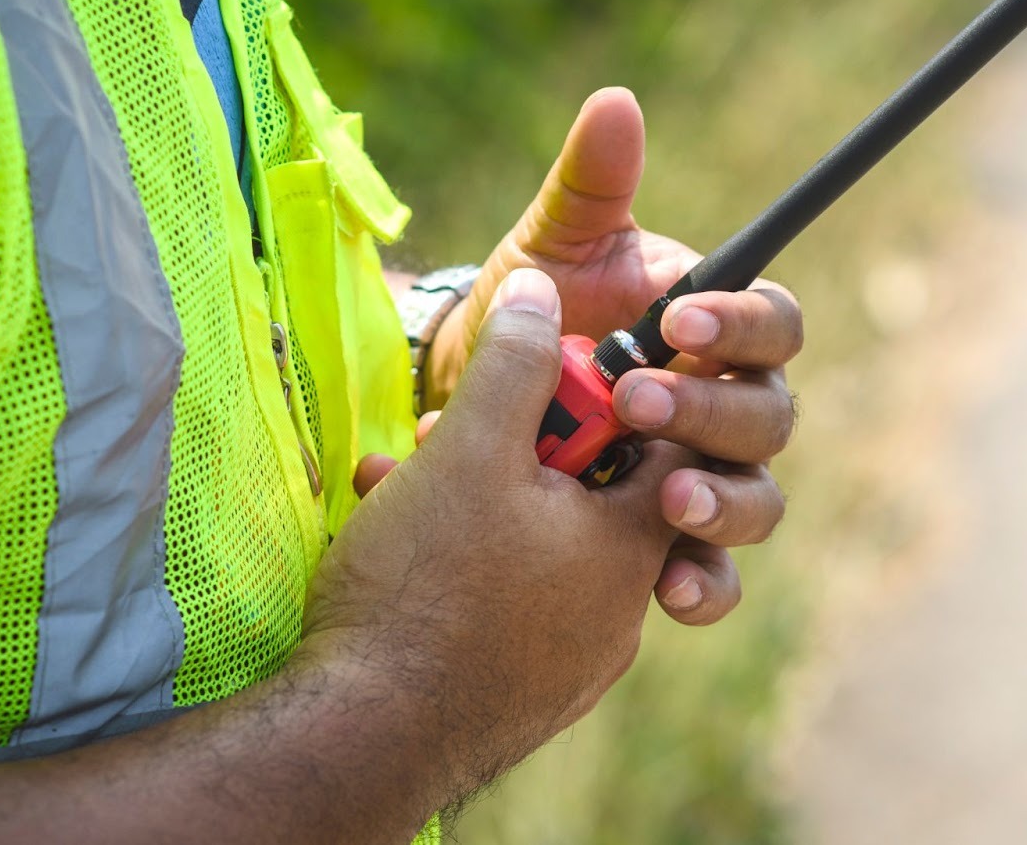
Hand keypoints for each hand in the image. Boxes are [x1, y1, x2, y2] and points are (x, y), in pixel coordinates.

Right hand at [314, 270, 691, 794]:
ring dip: (483, 504)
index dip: (610, 394)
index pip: (665, 441)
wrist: (362, 738)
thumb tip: (540, 288)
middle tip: (458, 435)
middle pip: (594, 492)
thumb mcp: (472, 448)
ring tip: (408, 483)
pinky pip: (514, 602)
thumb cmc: (426, 586)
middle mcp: (622, 609)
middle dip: (523, 450)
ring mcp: (577, 659)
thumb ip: (516, 361)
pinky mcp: (527, 692)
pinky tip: (401, 545)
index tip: (551, 378)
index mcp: (633, 543)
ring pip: (542, 547)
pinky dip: (470, 563)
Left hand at [416, 88, 802, 625]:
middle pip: (768, 418)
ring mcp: (702, 477)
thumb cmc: (523, 311)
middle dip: (710, 416)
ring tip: (671, 514)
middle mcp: (723, 406)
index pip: (772, 322)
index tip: (680, 323)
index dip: (743, 323)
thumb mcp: (546, 247)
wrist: (463, 403)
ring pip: (758, 499)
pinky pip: (713, 572)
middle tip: (636, 409)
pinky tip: (671, 594)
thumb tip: (616, 102)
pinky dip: (702, 585)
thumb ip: (589, 184)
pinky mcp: (665, 543)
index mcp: (712, 330)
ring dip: (724, 510)